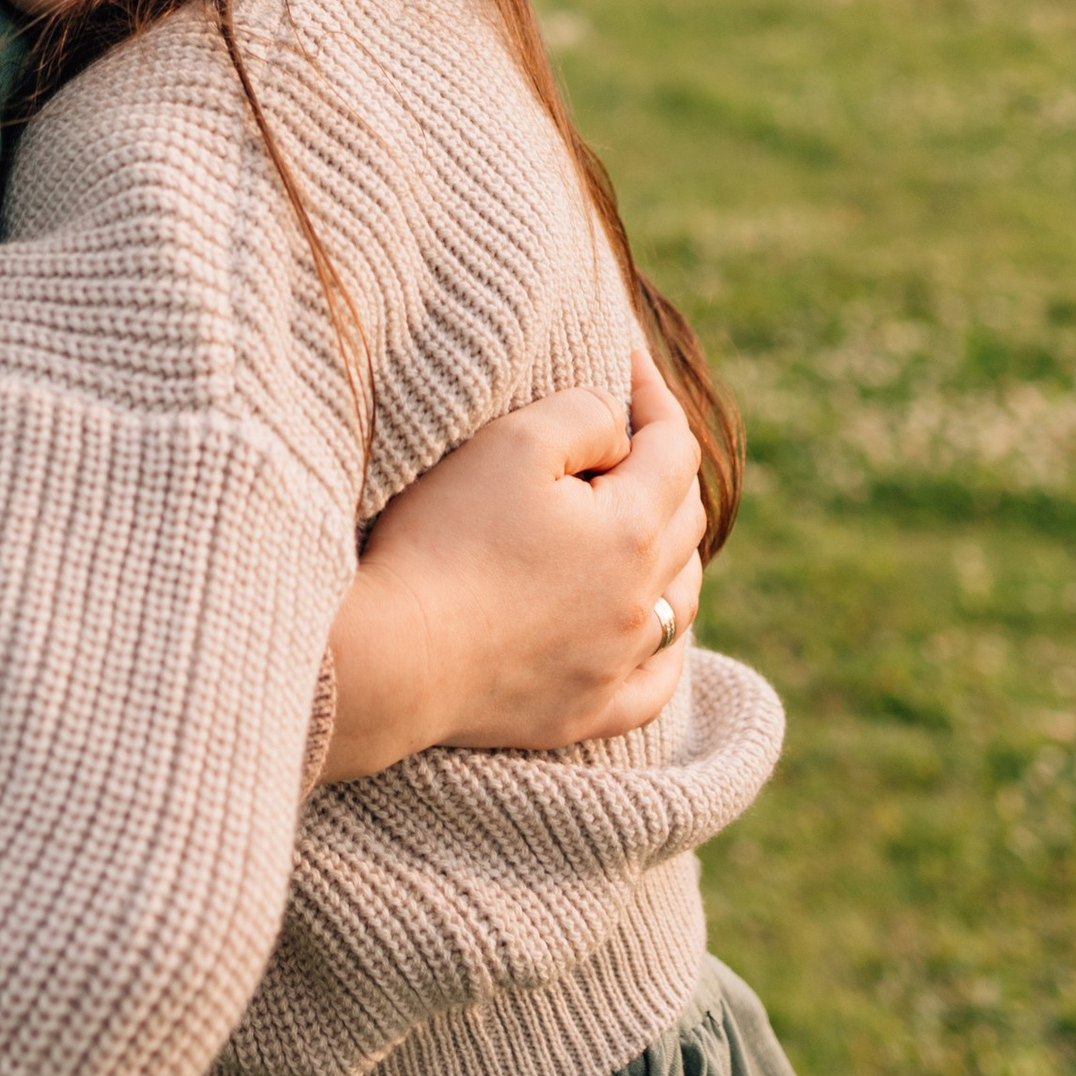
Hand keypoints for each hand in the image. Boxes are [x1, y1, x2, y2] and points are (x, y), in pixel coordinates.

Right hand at [317, 342, 706, 780]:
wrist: (390, 656)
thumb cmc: (444, 538)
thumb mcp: (512, 444)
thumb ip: (583, 416)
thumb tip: (619, 428)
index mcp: (633, 531)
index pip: (674, 448)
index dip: (656, 397)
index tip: (631, 363)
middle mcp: (641, 603)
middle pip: (686, 521)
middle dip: (665, 468)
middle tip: (630, 437)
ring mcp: (615, 664)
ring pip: (682, 601)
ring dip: (674, 553)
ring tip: (646, 525)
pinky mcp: (582, 712)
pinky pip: (654, 684)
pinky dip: (665, 651)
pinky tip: (655, 636)